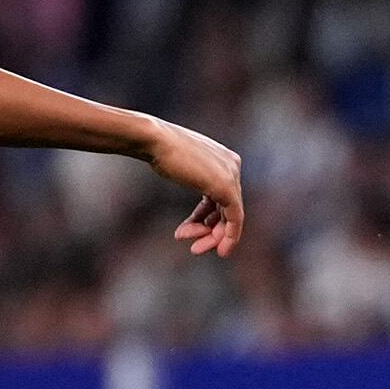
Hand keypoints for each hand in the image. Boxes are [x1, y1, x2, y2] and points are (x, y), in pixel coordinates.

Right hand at [139, 117, 244, 256]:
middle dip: (211, 231)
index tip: (188, 233)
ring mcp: (232, 175)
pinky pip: (235, 218)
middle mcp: (233, 165)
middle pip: (227, 209)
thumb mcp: (183, 167)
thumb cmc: (160, 151)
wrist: (154, 140)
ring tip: (193, 247)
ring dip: (212, 236)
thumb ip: (196, 179)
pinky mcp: (227, 187)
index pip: (221, 198)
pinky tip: (217, 249)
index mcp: (225, 159)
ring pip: (231, 217)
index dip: (205, 220)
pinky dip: (228, 236)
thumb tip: (198, 200)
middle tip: (193, 248)